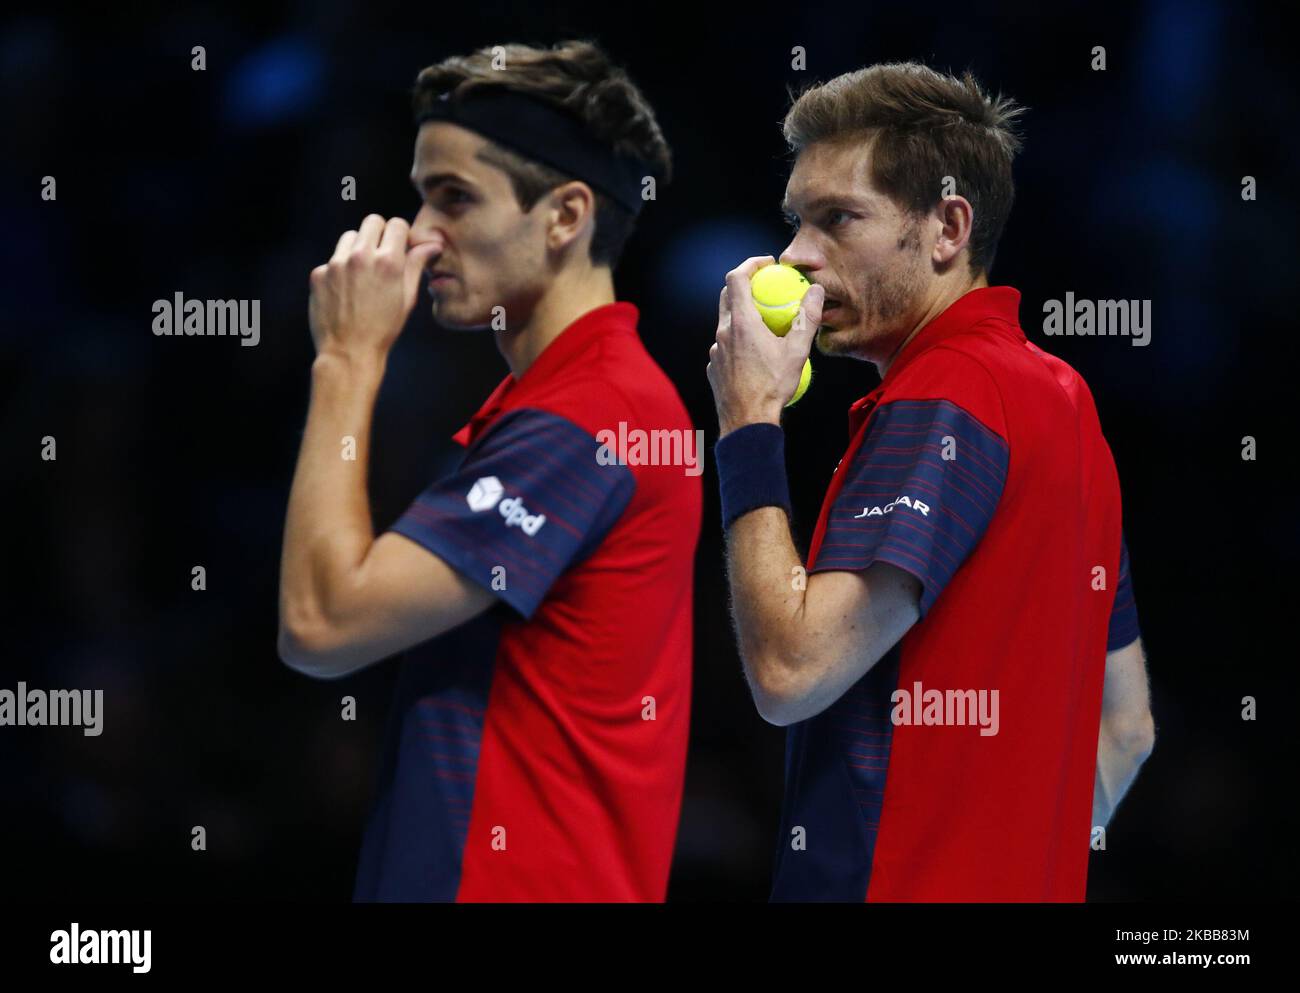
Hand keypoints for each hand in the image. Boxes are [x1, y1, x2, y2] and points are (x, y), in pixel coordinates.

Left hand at [308, 214, 442, 360]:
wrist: (349, 353)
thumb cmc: (384, 329)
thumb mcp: (407, 298)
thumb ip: (416, 265)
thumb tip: (432, 245)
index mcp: (388, 262)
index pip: (396, 224)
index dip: (400, 234)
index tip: (399, 247)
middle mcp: (361, 256)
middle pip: (372, 222)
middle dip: (379, 234)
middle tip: (382, 255)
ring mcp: (336, 264)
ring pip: (350, 237)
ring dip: (358, 248)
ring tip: (362, 275)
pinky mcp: (319, 274)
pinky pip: (332, 260)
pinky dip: (340, 270)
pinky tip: (345, 293)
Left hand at [706, 256, 823, 435]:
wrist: (747, 422)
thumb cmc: (772, 387)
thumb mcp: (797, 351)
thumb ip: (807, 318)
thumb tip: (816, 291)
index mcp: (741, 323)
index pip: (736, 278)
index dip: (750, 264)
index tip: (767, 265)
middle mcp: (723, 333)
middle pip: (727, 296)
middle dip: (745, 285)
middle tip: (765, 288)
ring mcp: (716, 351)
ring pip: (726, 322)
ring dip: (742, 315)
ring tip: (764, 324)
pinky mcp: (714, 367)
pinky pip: (725, 345)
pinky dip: (738, 340)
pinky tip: (755, 354)